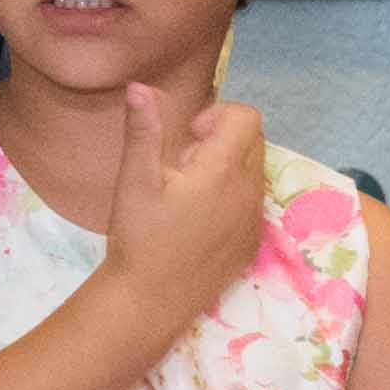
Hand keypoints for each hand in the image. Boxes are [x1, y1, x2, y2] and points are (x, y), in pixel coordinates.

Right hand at [93, 82, 271, 330]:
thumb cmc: (139, 237)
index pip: (245, 117)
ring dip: (228, 169)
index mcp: (222, 170)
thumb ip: (143, 130)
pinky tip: (199, 222)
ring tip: (189, 195)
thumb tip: (141, 88)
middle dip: (222, 140)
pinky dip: (233, 198)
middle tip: (183, 165)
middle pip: (253, 141)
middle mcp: (248, 192)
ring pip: (255, 173)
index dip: (217, 116)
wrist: (149, 301)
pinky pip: (253, 205)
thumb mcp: (134, 180)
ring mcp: (254, 221)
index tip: (188, 137)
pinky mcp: (251, 244)